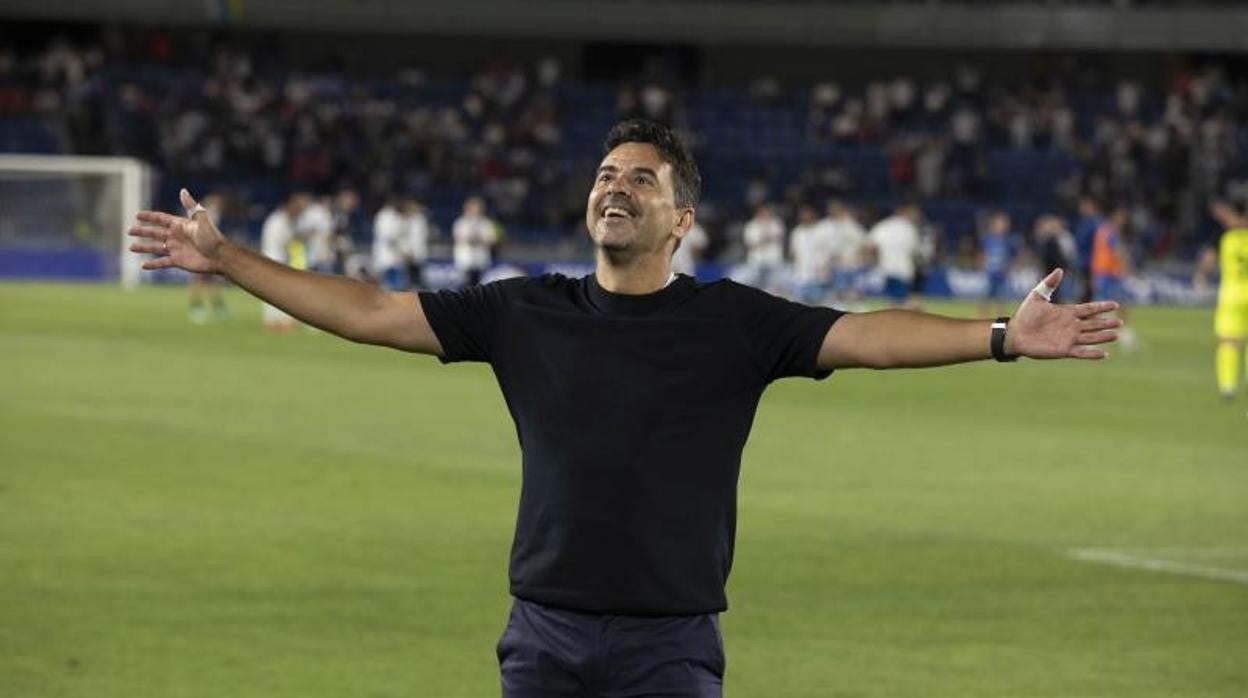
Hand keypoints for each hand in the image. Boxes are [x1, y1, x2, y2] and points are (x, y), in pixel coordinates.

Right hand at [128, 189, 227, 273]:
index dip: (149, 216)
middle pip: (155, 233)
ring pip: (155, 248)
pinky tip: (142, 266)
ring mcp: (176, 249)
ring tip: (130, 247)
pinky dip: (153, 264)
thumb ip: (190, 206)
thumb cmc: (212, 237)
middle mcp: (176, 237)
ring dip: (144, 247)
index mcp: (180, 225)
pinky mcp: (178, 261)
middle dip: (142, 231)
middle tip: (129, 230)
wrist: (220, 257)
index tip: (137, 215)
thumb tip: (183, 190)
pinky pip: (162, 263)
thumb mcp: (201, 220)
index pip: (161, 219)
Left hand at [1005, 268, 1121, 359]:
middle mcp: (1071, 325)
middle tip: (1120, 322)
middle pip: (1094, 323)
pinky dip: (1092, 353)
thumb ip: (1049, 284)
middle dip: (1107, 323)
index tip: (1115, 304)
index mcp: (1067, 312)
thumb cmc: (1024, 315)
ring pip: (1091, 337)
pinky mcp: (1064, 350)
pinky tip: (1104, 354)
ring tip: (1116, 335)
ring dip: (1103, 337)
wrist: (1015, 334)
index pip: (1089, 309)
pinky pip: (1081, 352)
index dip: (1102, 307)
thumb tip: (1059, 270)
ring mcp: (1069, 338)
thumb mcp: (1037, 296)